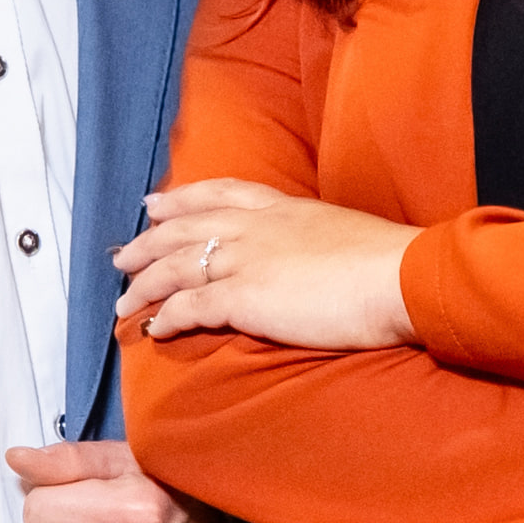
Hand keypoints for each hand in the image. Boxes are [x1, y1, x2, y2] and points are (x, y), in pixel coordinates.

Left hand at [115, 181, 414, 352]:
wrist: (400, 277)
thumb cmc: (389, 264)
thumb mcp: (347, 235)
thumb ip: (319, 243)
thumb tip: (318, 260)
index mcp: (284, 208)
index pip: (220, 194)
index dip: (183, 199)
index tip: (158, 203)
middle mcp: (257, 227)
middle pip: (185, 228)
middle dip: (149, 242)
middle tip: (123, 255)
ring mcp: (246, 259)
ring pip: (176, 266)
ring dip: (145, 284)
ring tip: (123, 299)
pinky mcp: (243, 297)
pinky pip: (188, 305)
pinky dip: (165, 316)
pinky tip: (153, 328)